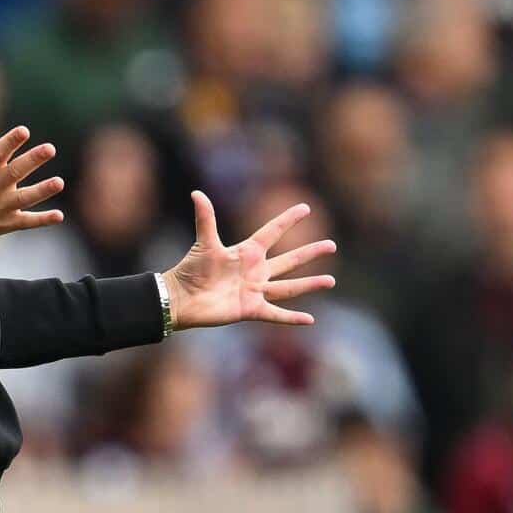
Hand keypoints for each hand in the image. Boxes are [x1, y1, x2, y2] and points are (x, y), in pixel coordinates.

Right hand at [0, 91, 64, 248]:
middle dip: (32, 161)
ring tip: (59, 183)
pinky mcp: (6, 223)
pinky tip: (59, 215)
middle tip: (50, 148)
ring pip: (24, 198)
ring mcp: (0, 206)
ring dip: (42, 191)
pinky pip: (27, 222)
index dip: (10, 142)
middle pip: (15, 173)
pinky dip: (42, 220)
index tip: (24, 130)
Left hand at [162, 191, 335, 328]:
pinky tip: (310, 319)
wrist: (181, 298)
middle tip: (332, 245)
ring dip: (309, 284)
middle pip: (288, 260)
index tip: (305, 207)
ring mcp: (254, 291)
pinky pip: (275, 314)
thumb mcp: (204, 242)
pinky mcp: (250, 309)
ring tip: (331, 280)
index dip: (287, 219)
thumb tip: (196, 192)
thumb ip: (205, 218)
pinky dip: (291, 318)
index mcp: (246, 252)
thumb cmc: (191, 269)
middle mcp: (255, 270)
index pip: (272, 232)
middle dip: (309, 253)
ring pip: (288, 287)